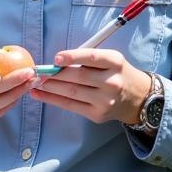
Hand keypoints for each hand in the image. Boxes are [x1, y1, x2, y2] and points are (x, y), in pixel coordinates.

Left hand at [30, 48, 150, 124]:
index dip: (73, 57)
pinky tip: (39, 94)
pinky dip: (52, 99)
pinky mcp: (98, 115)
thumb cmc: (116, 73)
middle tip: (36, 72)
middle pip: (78, 77)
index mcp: (115, 62)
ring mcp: (105, 100)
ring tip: (34, 82)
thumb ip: (87, 59)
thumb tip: (55, 62)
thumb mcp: (110, 60)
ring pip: (72, 92)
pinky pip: (70, 106)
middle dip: (54, 74)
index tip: (56, 58)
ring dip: (49, 87)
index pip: (92, 57)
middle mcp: (112, 82)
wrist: (138, 98)